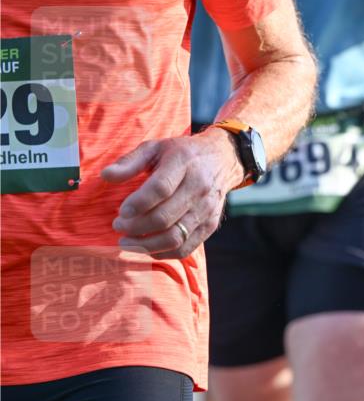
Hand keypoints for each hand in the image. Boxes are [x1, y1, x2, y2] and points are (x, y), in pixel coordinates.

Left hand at [102, 129, 243, 258]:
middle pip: (165, 217)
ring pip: (174, 237)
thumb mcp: (155, 148)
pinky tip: (146, 247)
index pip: (161, 188)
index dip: (138, 203)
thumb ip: (129, 162)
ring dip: (146, 244)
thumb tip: (105, 176)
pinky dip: (162, 252)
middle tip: (118, 226)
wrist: (222, 159)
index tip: (120, 211)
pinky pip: (185, 248)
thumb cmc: (182, 154)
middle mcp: (198, 187)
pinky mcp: (210, 225)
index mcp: (184, 163)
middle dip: (136, 227)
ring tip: (126, 241)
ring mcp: (206, 209)